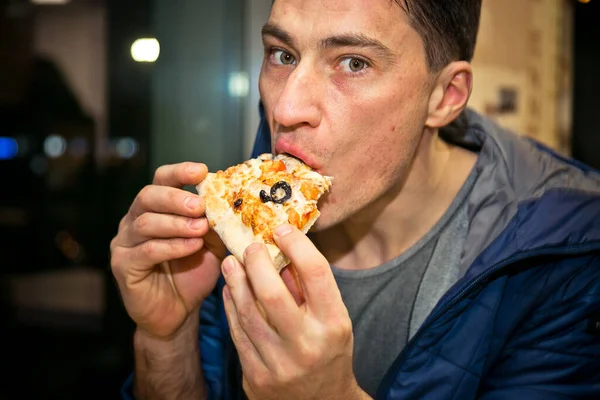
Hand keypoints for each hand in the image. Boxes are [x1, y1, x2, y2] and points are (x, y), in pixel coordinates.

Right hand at [110, 162, 225, 338]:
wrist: (178, 312)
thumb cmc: (193, 273)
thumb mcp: (211, 243)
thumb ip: (216, 222)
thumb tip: (233, 199)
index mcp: (155, 208)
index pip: (161, 180)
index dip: (179, 172)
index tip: (201, 171)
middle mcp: (135, 219)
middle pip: (148, 196)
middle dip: (176, 198)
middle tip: (200, 205)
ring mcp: (125, 242)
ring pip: (146, 223)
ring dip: (177, 223)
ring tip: (201, 229)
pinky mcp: (123, 265)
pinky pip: (146, 250)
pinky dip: (171, 246)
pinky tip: (192, 246)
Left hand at [221, 224, 369, 399]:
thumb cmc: (329, 353)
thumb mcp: (332, 320)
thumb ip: (308, 287)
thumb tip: (282, 250)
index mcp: (333, 325)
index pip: (316, 273)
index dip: (296, 244)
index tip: (282, 229)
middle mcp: (307, 345)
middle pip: (272, 292)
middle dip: (256, 262)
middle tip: (250, 246)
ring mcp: (279, 364)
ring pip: (247, 313)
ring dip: (235, 282)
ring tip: (230, 262)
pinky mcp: (256, 377)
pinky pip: (237, 334)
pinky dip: (230, 307)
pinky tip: (228, 290)